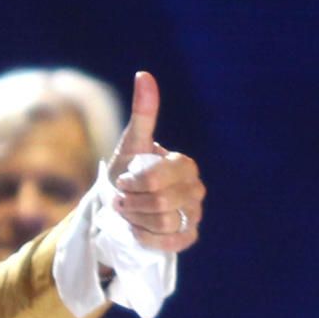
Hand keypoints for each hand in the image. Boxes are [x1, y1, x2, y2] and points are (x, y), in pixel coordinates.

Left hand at [109, 71, 205, 252]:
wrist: (122, 204)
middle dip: (131, 203)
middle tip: (122, 200)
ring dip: (136, 220)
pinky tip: (138, 230)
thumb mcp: (132, 144)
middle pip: (161, 202)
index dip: (132, 184)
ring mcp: (195, 215)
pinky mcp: (188, 237)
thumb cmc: (127, 171)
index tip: (122, 182)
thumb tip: (144, 74)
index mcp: (185, 165)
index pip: (156, 179)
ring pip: (165, 223)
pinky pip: (170, 243)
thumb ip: (142, 113)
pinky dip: (147, 238)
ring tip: (129, 214)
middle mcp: (196, 189)